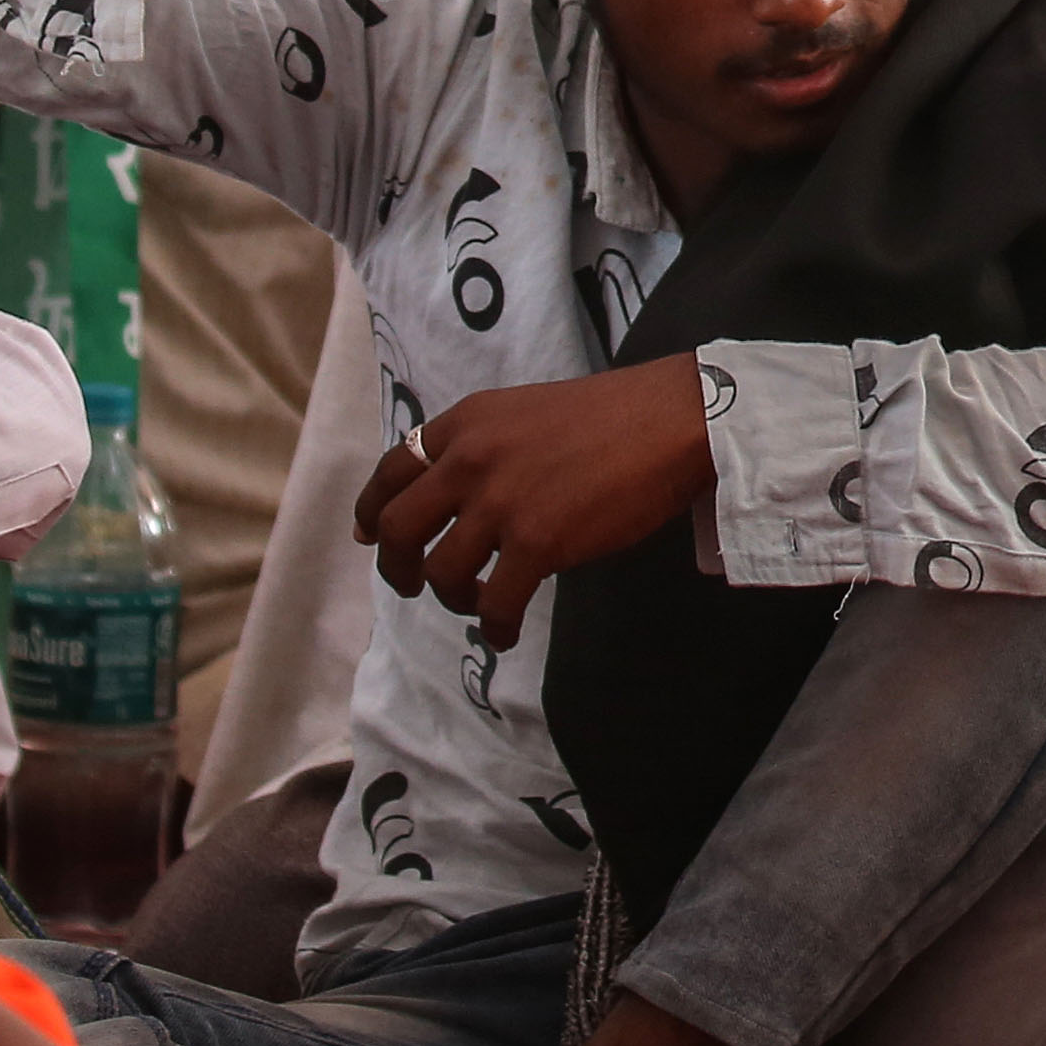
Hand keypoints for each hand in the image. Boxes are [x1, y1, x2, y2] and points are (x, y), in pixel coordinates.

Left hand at [357, 358, 710, 651]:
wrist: (673, 420)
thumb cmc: (614, 416)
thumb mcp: (526, 413)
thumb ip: (483, 446)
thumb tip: (451, 494)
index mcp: (467, 423)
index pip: (392, 469)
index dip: (373, 510)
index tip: (371, 536)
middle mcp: (470, 459)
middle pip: (396, 526)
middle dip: (395, 565)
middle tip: (413, 584)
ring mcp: (500, 502)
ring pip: (440, 571)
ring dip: (452, 597)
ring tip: (478, 602)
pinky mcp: (537, 542)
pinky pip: (496, 603)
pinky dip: (495, 626)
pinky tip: (506, 632)